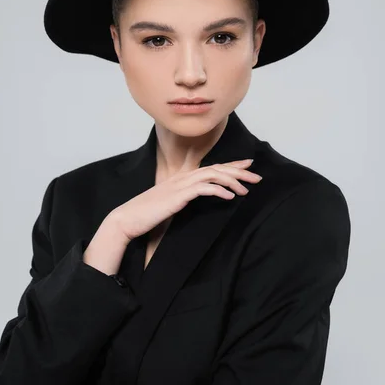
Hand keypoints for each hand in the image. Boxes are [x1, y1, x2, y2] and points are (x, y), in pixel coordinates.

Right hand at [111, 159, 261, 242]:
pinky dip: (219, 190)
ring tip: (247, 189)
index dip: (231, 165)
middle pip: (216, 168)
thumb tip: (200, 199)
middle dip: (239, 171)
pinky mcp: (178, 196)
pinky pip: (203, 189)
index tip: (248, 165)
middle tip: (257, 176)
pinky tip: (230, 197)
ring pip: (213, 175)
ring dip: (232, 181)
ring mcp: (180, 185)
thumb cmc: (147, 215)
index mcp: (182, 178)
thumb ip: (185, 199)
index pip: (212, 167)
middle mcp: (183, 177)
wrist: (127, 219)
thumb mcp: (170, 204)